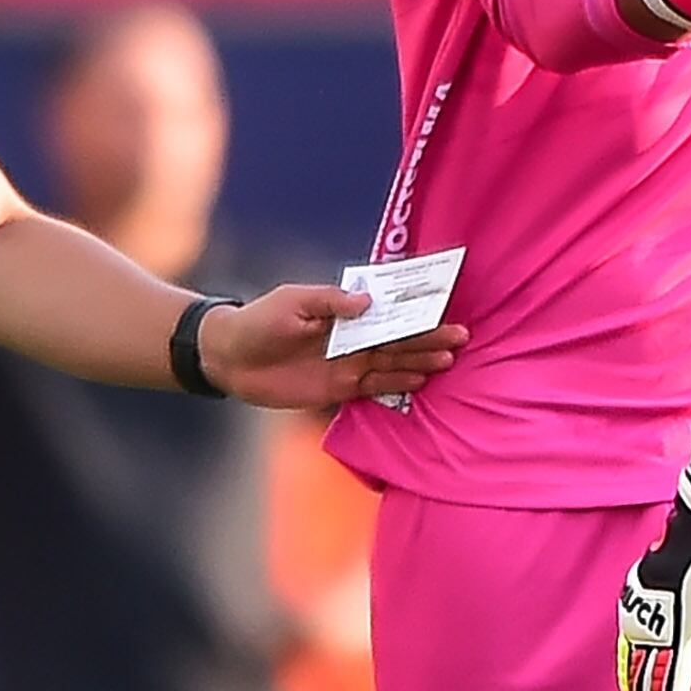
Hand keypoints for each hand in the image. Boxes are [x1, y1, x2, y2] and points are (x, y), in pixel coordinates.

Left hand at [198, 285, 464, 408]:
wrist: (230, 357)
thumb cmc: (260, 320)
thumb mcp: (293, 302)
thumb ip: (330, 302)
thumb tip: (367, 301)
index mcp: (343, 311)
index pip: (387, 309)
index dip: (415, 308)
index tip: (444, 306)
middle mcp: (352, 336)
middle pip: (397, 337)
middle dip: (428, 337)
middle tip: (460, 337)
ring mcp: (347, 363)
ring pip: (392, 362)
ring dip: (419, 361)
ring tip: (448, 360)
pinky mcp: (338, 388)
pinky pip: (374, 387)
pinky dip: (396, 384)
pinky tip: (420, 381)